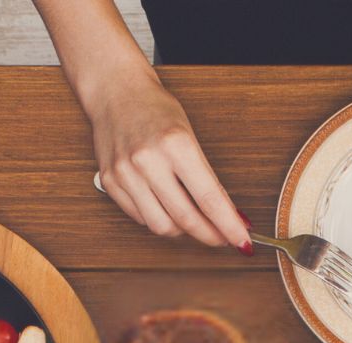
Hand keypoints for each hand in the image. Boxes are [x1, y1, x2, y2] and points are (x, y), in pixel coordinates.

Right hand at [82, 63, 248, 250]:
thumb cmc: (155, 110)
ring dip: (183, 231)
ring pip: (161, 226)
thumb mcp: (190, 137)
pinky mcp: (110, 183)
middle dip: (209, 235)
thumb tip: (228, 213)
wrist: (114, 92)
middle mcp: (148, 161)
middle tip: (222, 237)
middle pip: (185, 219)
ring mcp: (125, 174)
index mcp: (175, 145)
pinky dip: (159, 219)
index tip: (242, 240)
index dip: (228, 226)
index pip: (209, 199)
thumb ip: (206, 178)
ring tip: (194, 222)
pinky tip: (167, 209)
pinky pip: (140, 218)